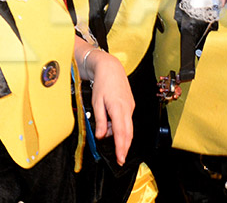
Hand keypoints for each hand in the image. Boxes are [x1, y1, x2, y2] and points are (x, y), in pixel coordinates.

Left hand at [86, 48, 133, 164]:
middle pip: (128, 133)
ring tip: (109, 138)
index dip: (121, 148)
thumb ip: (100, 120)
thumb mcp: (96, 102)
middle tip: (120, 159)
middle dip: (124, 147)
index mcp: (118, 109)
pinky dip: (120, 127)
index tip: (120, 158)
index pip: (121, 133)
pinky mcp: (130, 105)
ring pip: (128, 127)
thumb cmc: (102, 82)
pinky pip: (126, 120)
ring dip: (120, 136)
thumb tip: (101, 136)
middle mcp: (127, 109)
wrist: (110, 67)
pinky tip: (111, 126)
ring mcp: (130, 107)